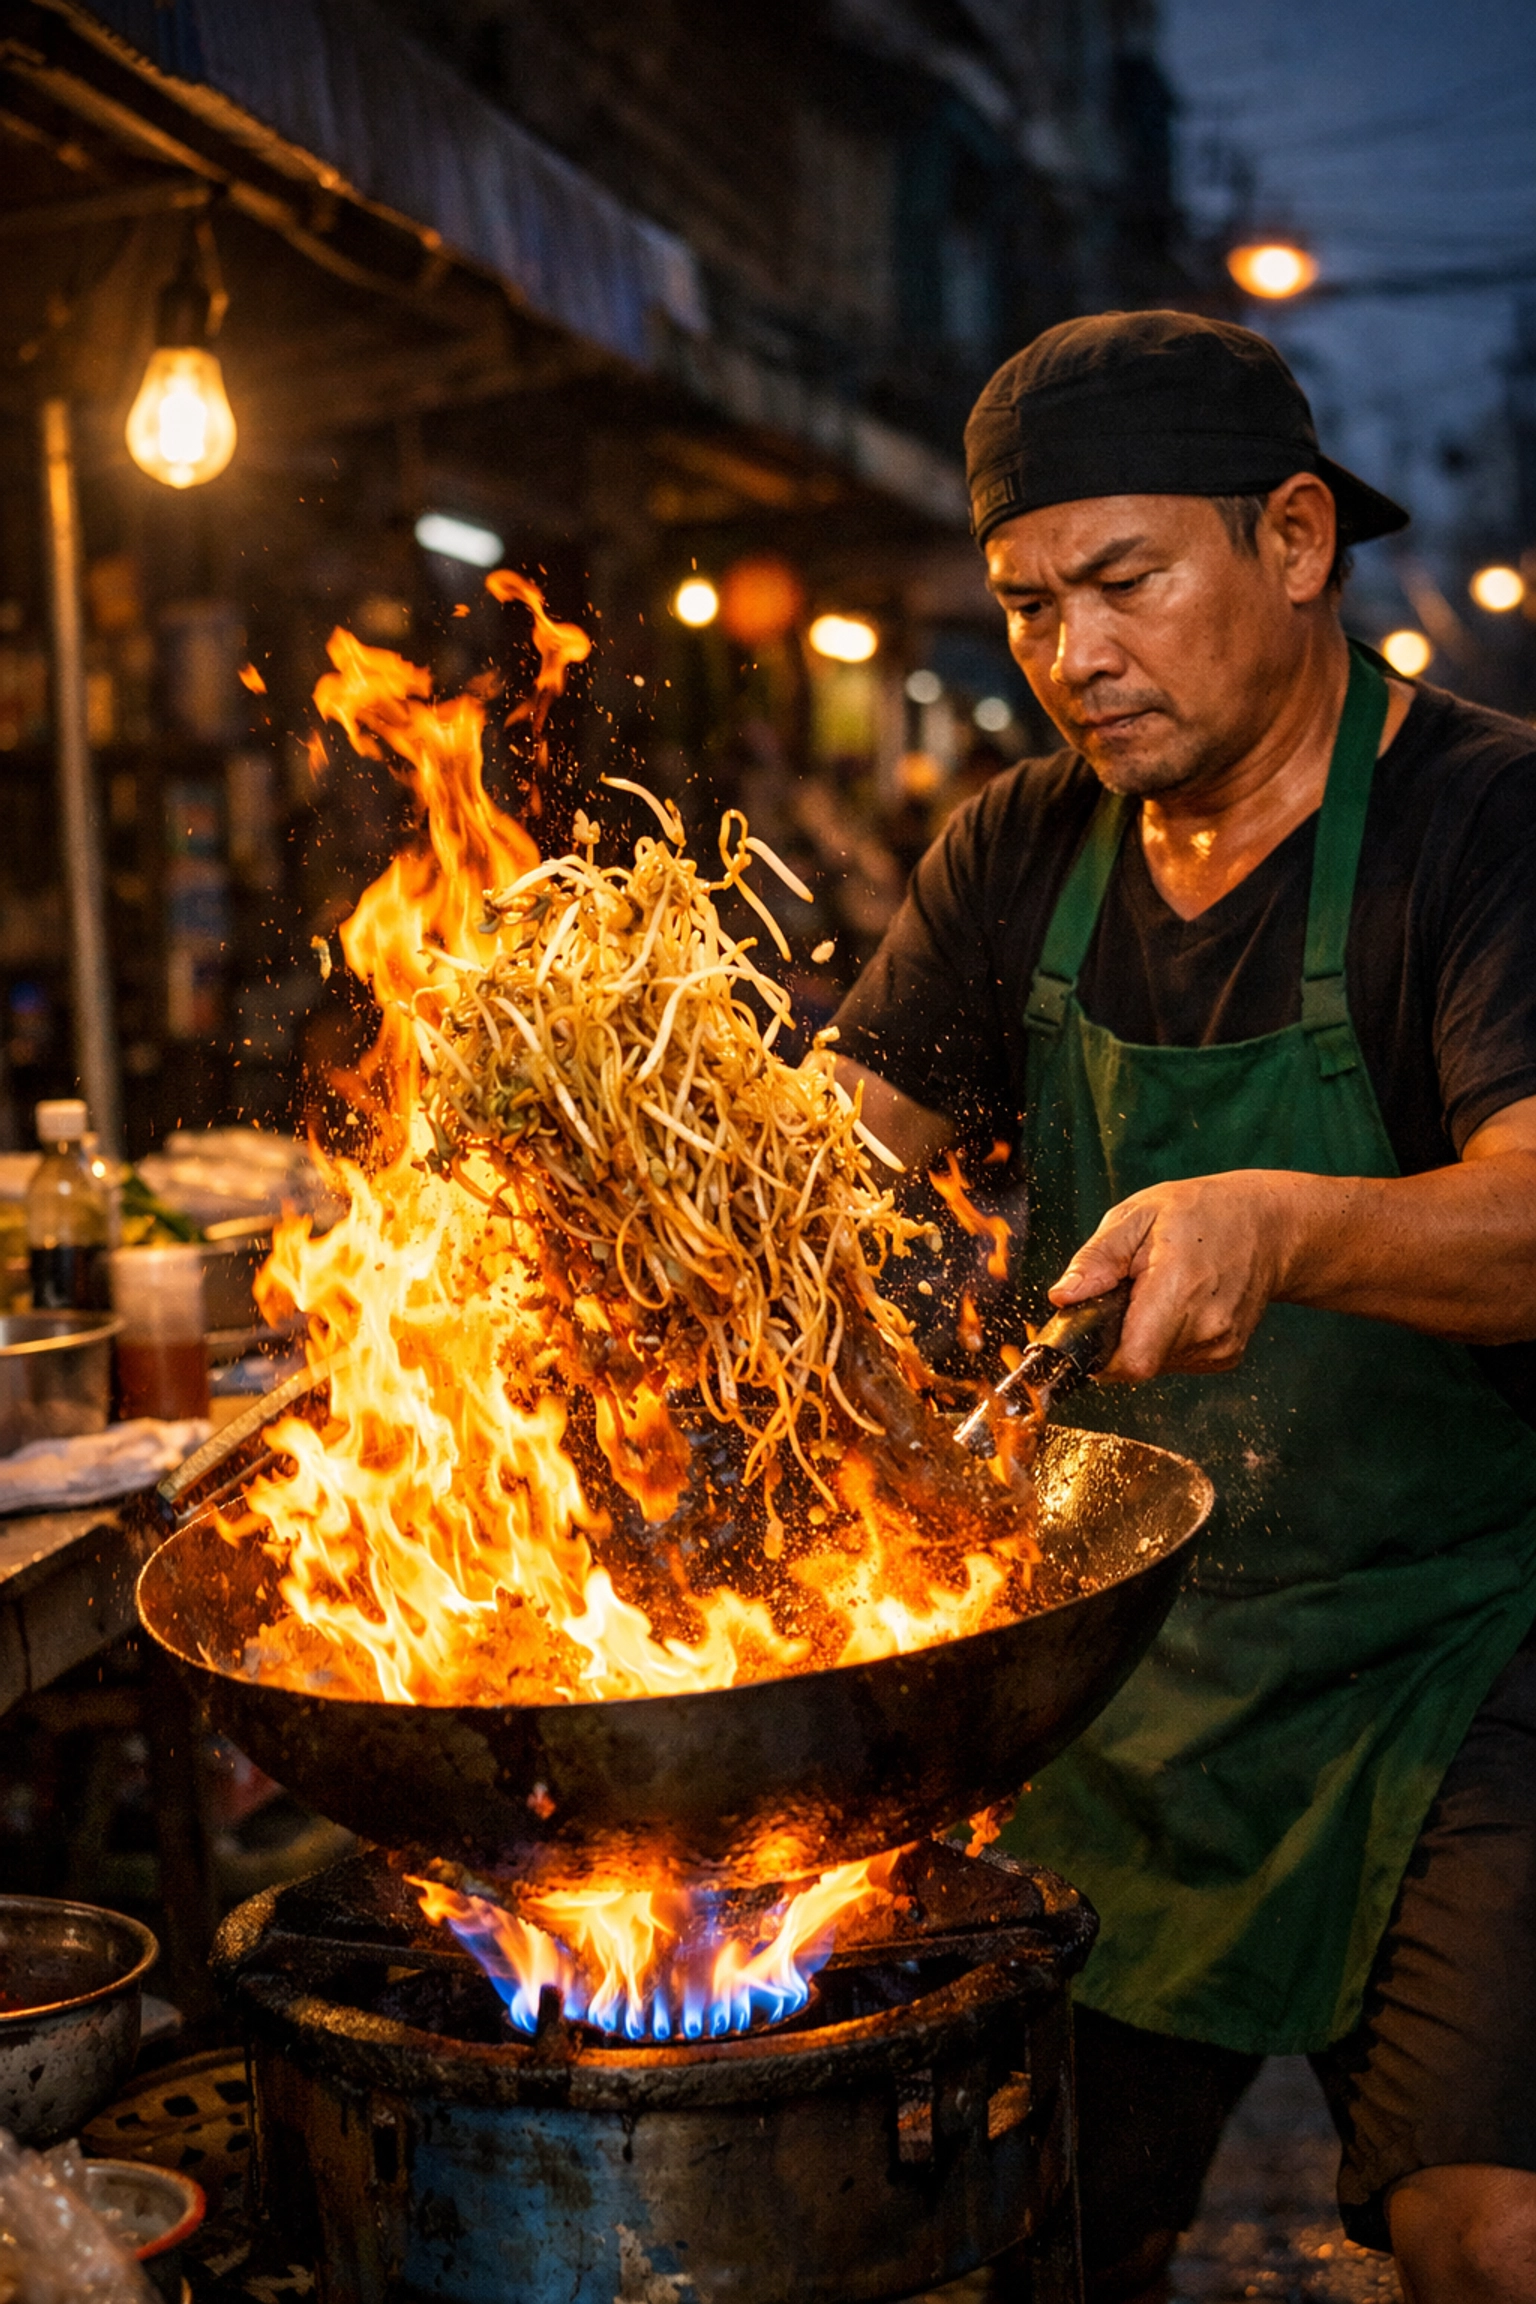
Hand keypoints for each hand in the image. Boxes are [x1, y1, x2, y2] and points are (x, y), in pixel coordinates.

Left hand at [1049, 1170, 1290, 1379]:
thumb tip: (1063, 1296)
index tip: (1094, 1324)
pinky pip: (1177, 1362)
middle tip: (1129, 1293)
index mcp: (1178, 1289)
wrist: (1268, 1226)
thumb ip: (1097, 1258)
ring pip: (1155, 1365)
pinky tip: (1179, 1305)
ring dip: (1142, 1337)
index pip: (1130, 1361)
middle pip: (1137, 1364)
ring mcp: (1220, 1346)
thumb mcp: (1137, 1216)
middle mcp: (1205, 1327)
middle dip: (1118, 1336)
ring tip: (1158, 1292)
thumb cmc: (1202, 1213)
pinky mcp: (1227, 1356)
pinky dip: (1165, 1340)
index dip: (1100, 1354)